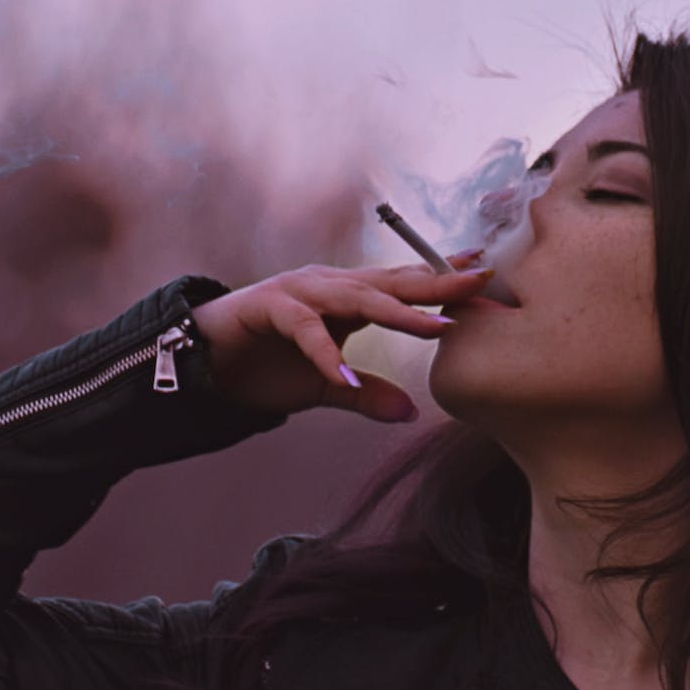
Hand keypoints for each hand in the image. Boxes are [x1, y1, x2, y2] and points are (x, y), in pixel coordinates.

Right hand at [189, 251, 494, 422]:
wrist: (203, 362)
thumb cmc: (265, 366)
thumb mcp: (325, 387)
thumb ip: (365, 395)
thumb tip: (410, 413)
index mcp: (346, 297)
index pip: (403, 285)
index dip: (443, 279)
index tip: (486, 275)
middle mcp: (327, 285)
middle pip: (392, 282)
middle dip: (438, 282)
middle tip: (481, 284)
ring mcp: (298, 292)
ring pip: (357, 298)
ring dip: (398, 313)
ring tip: (436, 328)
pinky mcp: (268, 308)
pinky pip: (305, 329)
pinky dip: (326, 355)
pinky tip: (346, 377)